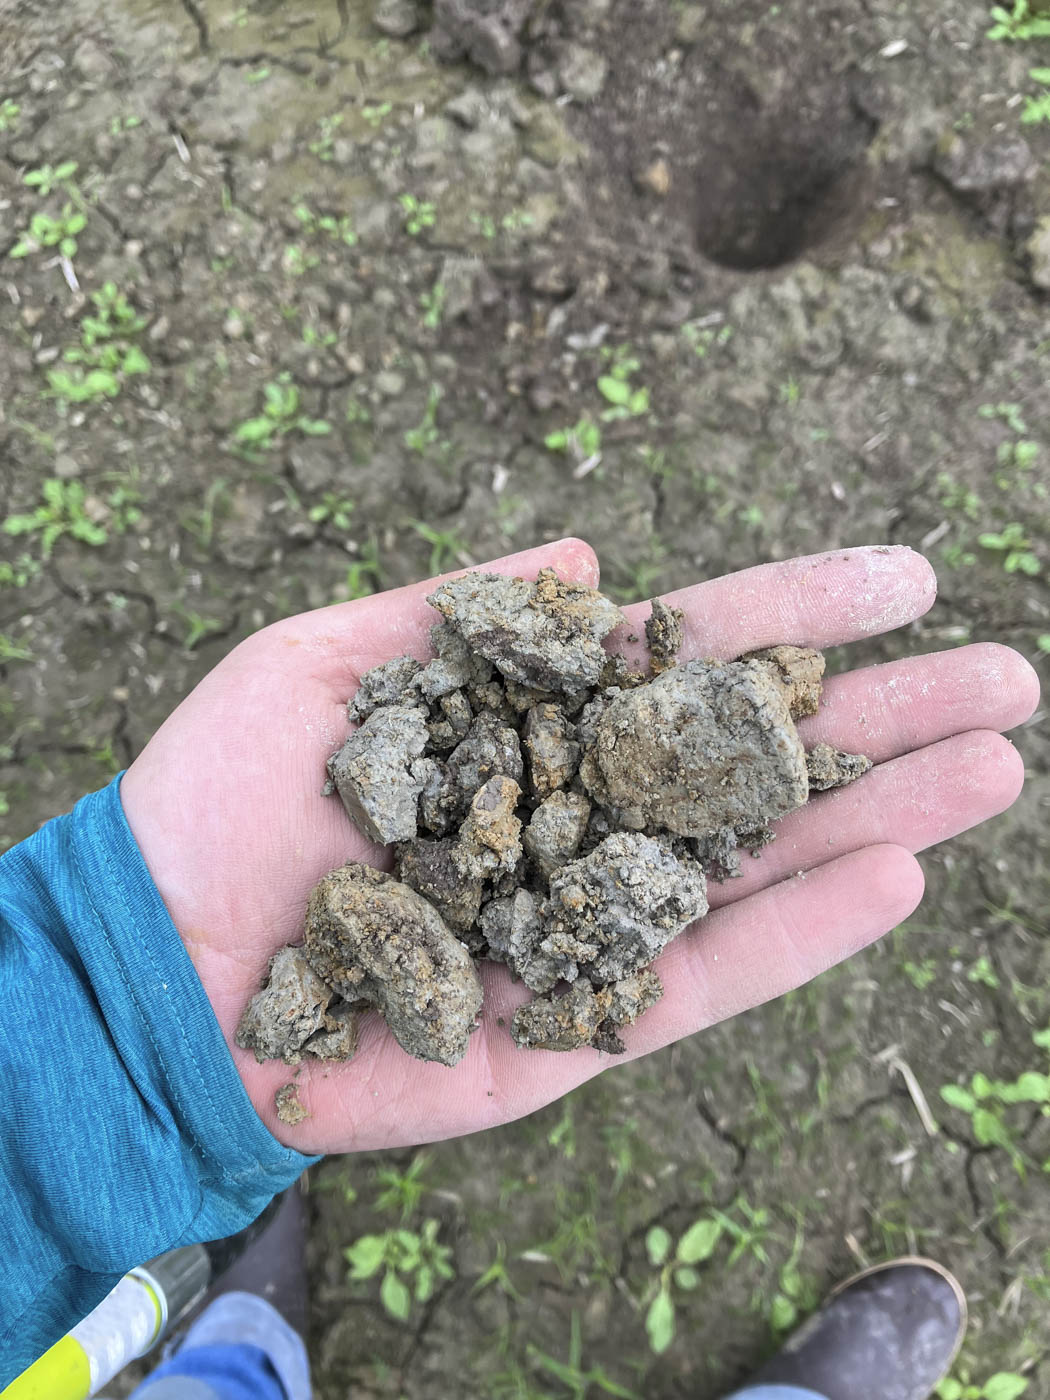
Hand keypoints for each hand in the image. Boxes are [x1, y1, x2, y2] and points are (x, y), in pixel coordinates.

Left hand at [120, 540, 1038, 1153]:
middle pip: (753, 761)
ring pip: (759, 865)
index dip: (794, 614)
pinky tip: (899, 877)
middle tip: (1004, 674)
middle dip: (879, 714)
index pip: (684, 658)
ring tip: (994, 761)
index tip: (904, 576)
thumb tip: (588, 552)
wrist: (155, 965)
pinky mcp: (582, 1025)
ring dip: (881, 816)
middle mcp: (583, 818)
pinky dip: (804, 936)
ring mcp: (592, 922)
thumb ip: (456, 608)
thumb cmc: (221, 800)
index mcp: (532, 726)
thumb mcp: (318, 665)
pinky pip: (709, 978)